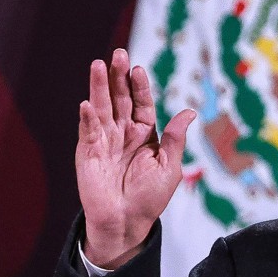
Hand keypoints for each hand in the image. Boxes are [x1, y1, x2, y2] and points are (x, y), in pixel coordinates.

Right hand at [76, 48, 195, 267]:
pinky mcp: (89, 152)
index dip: (140, 86)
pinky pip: (89, 131)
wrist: (127, 222)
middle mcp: (123, 132)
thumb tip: (190, 111)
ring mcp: (104, 140)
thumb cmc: (150, 198)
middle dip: (118, 77)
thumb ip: (176, 139)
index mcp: (145, 134)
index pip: (142, 103)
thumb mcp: (169, 167)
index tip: (138, 69)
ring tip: (97, 65)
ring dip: (98, 87)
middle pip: (120, 98)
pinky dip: (88, 118)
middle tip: (118, 54)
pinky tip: (88, 104)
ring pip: (101, 107)